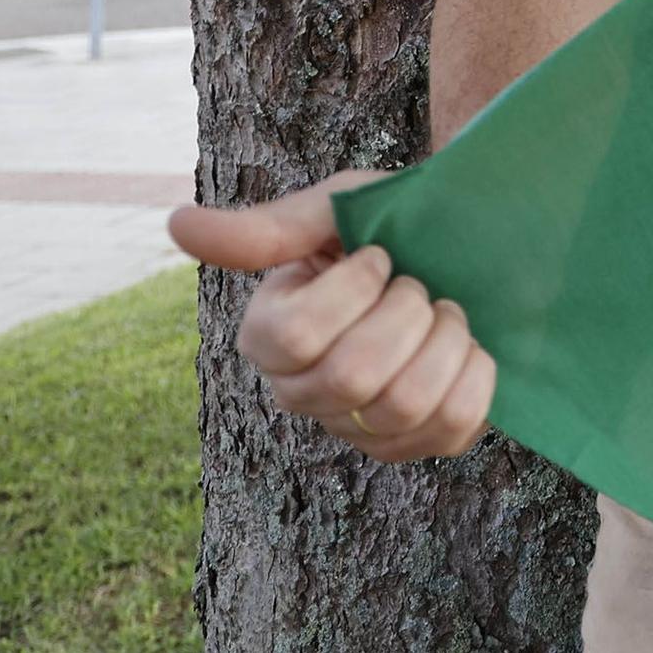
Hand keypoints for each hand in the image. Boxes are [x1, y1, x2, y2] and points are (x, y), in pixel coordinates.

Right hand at [167, 171, 495, 462]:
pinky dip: (477, 372)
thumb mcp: (332, 208)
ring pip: (407, 403)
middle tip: (417, 284)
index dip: (354, 287)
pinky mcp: (420, 443)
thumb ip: (264, 228)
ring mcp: (361, 428)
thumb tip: (175, 223)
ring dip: (446, 337)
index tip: (378, 256)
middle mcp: (304, 394)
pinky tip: (470, 345)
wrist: (459, 244)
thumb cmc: (385, 225)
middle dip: (406, 310)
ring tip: (445, 311)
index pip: (297, 336)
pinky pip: (454, 425)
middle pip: (355, 375)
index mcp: (270, 337)